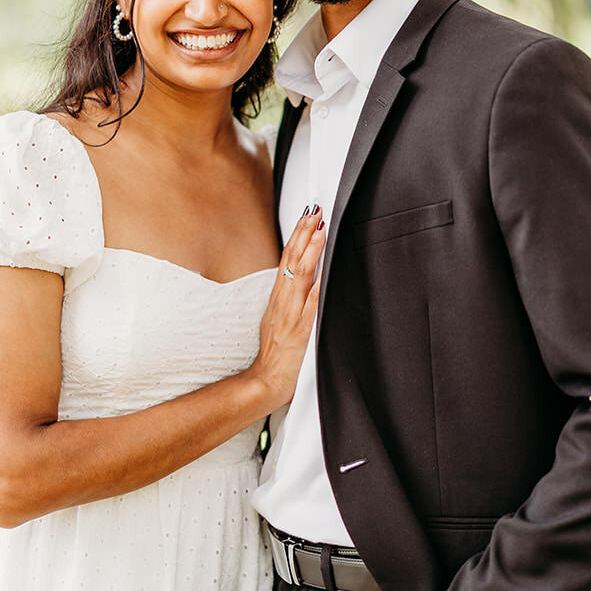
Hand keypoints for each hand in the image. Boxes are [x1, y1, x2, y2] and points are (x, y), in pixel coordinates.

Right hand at [248, 207, 325, 411]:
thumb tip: (302, 281)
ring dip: (310, 250)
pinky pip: (310, 304)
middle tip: (314, 211)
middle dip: (303, 233)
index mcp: (278, 298)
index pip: (287, 259)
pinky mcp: (299, 329)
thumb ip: (289, 299)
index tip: (307, 217)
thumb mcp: (278, 319)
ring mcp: (290, 314)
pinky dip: (316, 286)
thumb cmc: (275, 354)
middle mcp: (283, 301)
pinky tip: (324, 271)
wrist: (266, 380)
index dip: (297, 237)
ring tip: (319, 228)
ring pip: (299, 275)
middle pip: (292, 260)